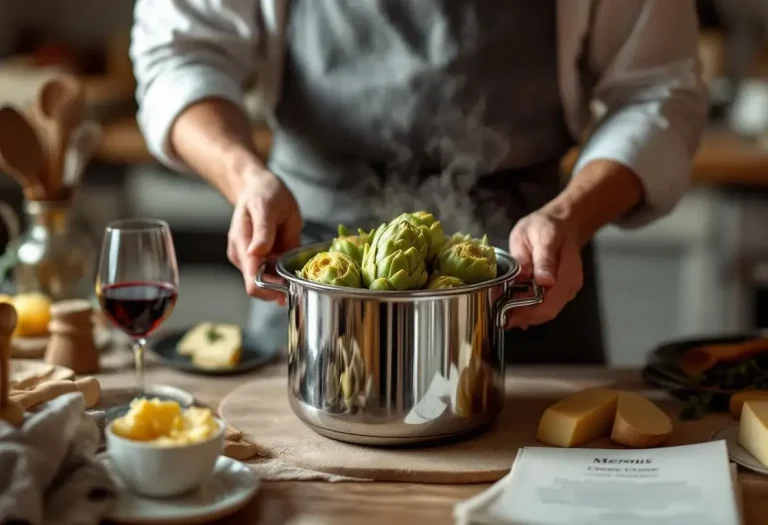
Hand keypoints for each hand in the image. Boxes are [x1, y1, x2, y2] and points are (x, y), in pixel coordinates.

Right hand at [227, 169, 302, 302]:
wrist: (259, 187)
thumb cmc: (264, 193)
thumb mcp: (267, 206)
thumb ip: (263, 230)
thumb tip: (255, 253)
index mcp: (243, 246)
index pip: (252, 283)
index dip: (272, 291)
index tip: (293, 287)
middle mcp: (244, 257)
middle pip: (262, 288)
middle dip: (282, 287)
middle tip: (302, 276)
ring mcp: (251, 259)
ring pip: (270, 282)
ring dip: (285, 280)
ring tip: (300, 266)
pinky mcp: (260, 259)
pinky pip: (274, 272)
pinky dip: (285, 272)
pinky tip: (294, 261)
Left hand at [505, 210, 582, 329]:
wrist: (561, 224)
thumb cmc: (547, 227)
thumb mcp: (541, 235)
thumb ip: (542, 258)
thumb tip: (541, 281)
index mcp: (567, 271)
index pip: (549, 303)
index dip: (526, 311)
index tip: (504, 307)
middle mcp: (570, 286)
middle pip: (547, 312)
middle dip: (522, 316)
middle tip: (498, 312)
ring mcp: (566, 290)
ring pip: (545, 312)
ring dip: (524, 315)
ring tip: (502, 309)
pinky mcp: (560, 292)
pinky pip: (545, 306)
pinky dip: (529, 310)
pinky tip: (513, 307)